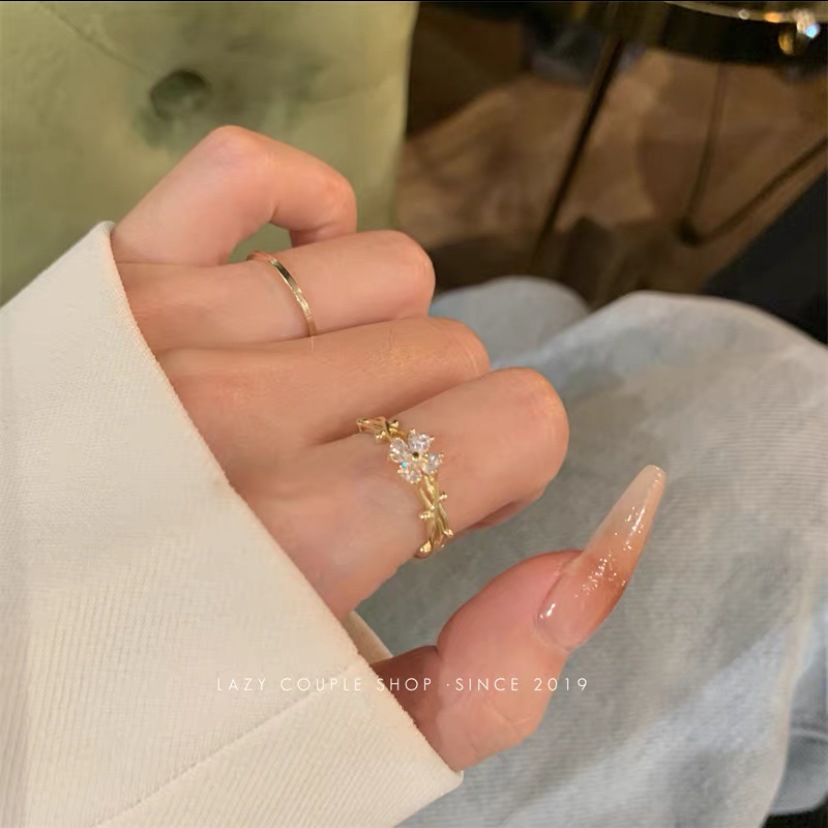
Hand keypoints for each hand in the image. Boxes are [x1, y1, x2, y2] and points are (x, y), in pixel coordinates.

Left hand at [113, 127, 664, 771]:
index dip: (514, 463)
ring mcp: (167, 327)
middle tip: (380, 472)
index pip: (517, 420)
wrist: (13, 671)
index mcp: (307, 535)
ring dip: (385, 337)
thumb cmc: (172, 713)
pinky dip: (306, 205)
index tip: (462, 498)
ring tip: (333, 398)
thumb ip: (486, 680)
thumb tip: (586, 562)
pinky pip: (251, 171)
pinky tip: (302, 280)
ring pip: (386, 266)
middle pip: (450, 349)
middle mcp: (235, 414)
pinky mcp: (115, 275)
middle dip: (442, 417)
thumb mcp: (345, 745)